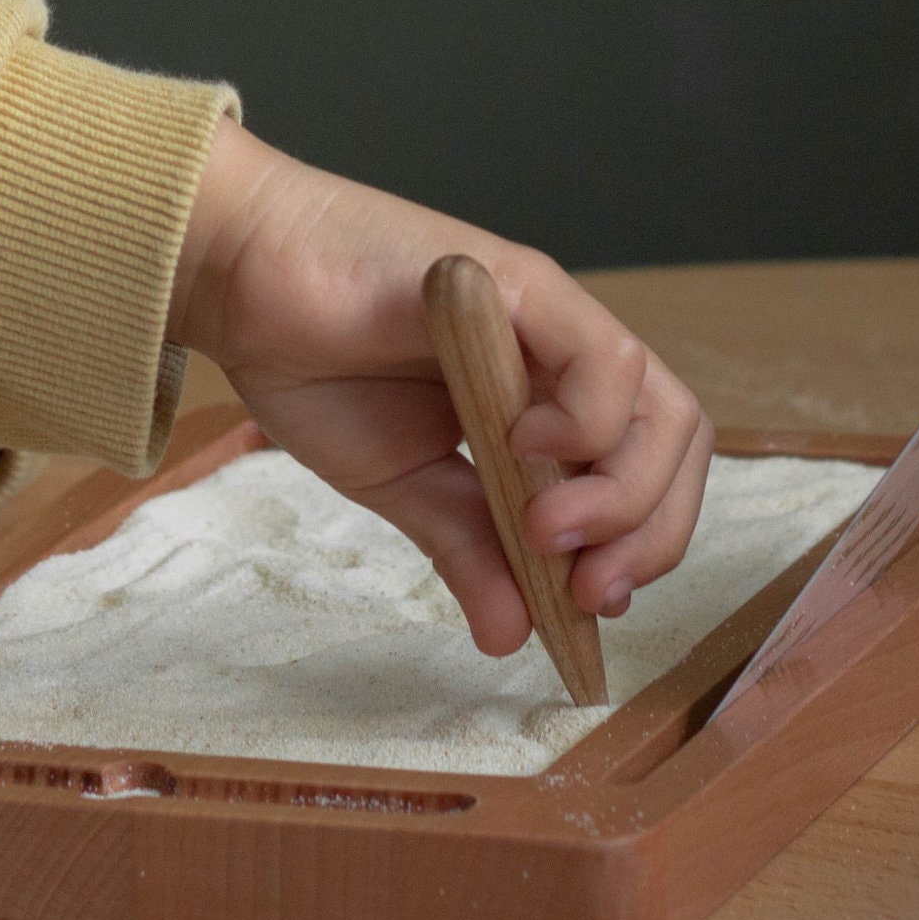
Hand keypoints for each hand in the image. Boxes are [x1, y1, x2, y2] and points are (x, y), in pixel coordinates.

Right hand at [170, 121, 711, 658]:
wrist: (242, 282)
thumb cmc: (317, 362)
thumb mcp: (402, 483)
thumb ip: (465, 546)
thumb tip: (510, 637)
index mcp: (549, 399)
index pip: (647, 472)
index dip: (641, 544)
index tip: (586, 605)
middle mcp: (565, 355)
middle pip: (676, 441)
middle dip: (651, 533)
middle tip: (586, 589)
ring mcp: (550, 315)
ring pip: (658, 405)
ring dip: (621, 492)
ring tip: (546, 531)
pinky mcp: (519, 283)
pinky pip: (601, 356)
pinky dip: (586, 419)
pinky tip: (520, 445)